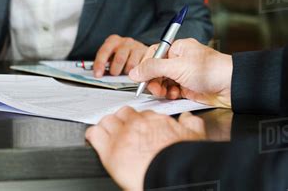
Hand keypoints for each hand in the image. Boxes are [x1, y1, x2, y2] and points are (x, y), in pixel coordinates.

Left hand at [86, 107, 205, 190]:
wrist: (174, 174)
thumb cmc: (184, 160)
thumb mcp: (195, 136)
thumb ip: (190, 123)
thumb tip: (187, 118)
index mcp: (155, 120)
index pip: (142, 113)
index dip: (139, 121)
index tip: (139, 127)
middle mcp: (137, 124)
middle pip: (123, 113)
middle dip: (122, 120)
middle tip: (122, 130)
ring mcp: (121, 135)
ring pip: (107, 121)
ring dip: (107, 126)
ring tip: (108, 134)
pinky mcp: (109, 149)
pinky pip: (94, 134)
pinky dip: (93, 135)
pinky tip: (94, 139)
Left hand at [94, 35, 147, 77]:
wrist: (140, 51)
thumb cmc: (122, 56)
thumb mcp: (111, 57)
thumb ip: (105, 63)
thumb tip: (99, 74)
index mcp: (113, 41)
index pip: (104, 52)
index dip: (100, 64)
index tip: (98, 75)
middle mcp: (125, 41)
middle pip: (119, 59)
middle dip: (116, 71)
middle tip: (115, 75)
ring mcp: (137, 46)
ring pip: (131, 65)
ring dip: (127, 73)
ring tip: (126, 73)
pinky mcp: (147, 53)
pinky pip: (141, 67)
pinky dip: (138, 73)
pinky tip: (136, 72)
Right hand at [129, 38, 232, 107]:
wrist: (233, 87)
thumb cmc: (211, 70)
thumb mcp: (177, 67)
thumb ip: (153, 68)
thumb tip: (134, 72)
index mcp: (178, 48)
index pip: (154, 54)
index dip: (146, 65)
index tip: (140, 76)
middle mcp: (180, 60)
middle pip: (156, 69)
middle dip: (153, 79)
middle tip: (154, 88)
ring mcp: (183, 74)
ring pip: (162, 81)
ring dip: (161, 88)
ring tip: (165, 93)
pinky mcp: (187, 87)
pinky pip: (171, 90)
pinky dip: (169, 94)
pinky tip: (174, 95)